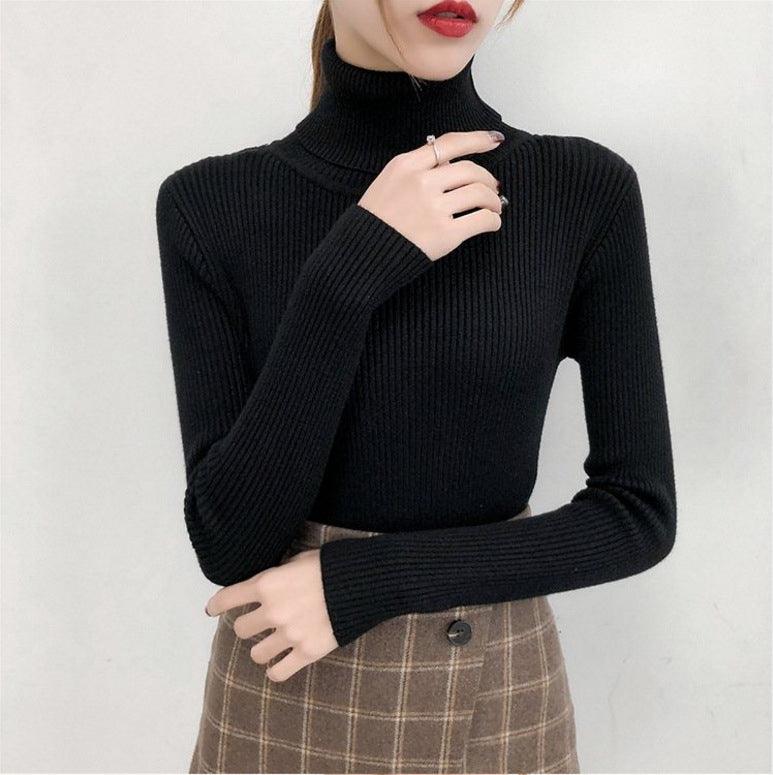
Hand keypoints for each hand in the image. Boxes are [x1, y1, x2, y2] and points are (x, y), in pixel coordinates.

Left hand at [204, 548, 337, 681]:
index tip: (213, 609)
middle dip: (249, 625)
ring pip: (257, 653)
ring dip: (263, 648)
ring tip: (274, 643)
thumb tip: (268, 584)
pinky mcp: (306, 652)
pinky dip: (276, 670)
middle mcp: (273, 610)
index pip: (228, 598)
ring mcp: (289, 634)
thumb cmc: (331, 565)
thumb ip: (278, 575)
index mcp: (267, 584)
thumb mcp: (299, 560)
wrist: (362, 583)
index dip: (217, 605)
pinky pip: (278, 672)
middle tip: (260, 623)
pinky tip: (280, 664)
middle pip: (240, 629)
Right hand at [358, 129, 504, 261]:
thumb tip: (452, 163)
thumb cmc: (375, 220)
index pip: (450, 144)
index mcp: (407, 166)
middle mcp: (421, 183)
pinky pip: (481, 220)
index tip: (493, 141)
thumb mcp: (388, 181)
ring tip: (494, 208)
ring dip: (494, 201)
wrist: (362, 253)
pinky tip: (491, 224)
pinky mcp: (445, 234)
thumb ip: (417, 169)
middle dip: (488, 179)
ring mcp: (434, 209)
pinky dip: (492, 221)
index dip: (478, 139)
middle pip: (470, 170)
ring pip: (480, 193)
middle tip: (493, 188)